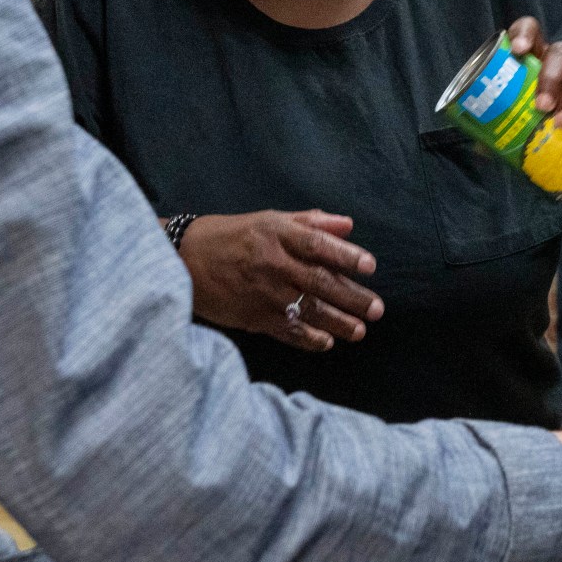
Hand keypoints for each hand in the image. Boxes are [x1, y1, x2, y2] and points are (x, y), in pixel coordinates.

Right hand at [176, 211, 383, 351]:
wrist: (183, 260)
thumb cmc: (230, 236)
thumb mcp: (268, 219)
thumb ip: (310, 222)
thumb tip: (348, 226)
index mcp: (277, 234)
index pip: (318, 245)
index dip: (346, 255)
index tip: (370, 266)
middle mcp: (273, 263)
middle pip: (320, 282)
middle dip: (352, 297)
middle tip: (377, 309)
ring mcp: (264, 293)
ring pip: (309, 310)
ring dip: (338, 323)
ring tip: (360, 330)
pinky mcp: (253, 317)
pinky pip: (288, 330)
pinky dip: (309, 338)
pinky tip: (327, 342)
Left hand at [503, 17, 561, 155]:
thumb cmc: (559, 120)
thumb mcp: (536, 119)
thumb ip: (511, 127)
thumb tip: (478, 148)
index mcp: (542, 59)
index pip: (532, 31)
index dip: (524, 35)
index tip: (517, 51)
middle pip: (559, 53)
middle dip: (550, 78)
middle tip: (542, 107)